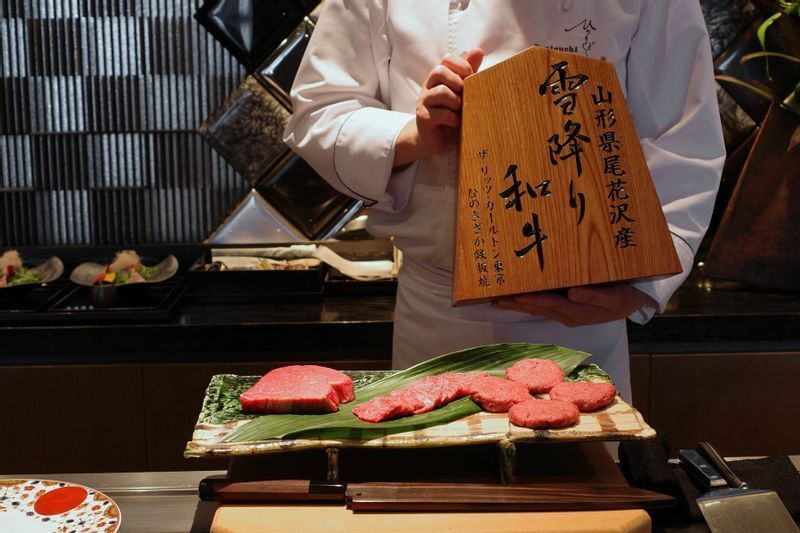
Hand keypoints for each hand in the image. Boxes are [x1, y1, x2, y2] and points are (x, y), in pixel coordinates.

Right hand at [394, 48, 483, 166]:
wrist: (433, 139)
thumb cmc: (449, 114)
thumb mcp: (460, 92)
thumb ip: (468, 73)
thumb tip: (478, 50)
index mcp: (437, 78)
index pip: (446, 59)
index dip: (461, 65)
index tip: (471, 77)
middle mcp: (427, 87)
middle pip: (439, 71)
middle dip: (457, 81)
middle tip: (464, 94)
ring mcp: (423, 102)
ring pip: (442, 92)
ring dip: (456, 102)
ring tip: (460, 111)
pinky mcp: (423, 118)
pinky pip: (442, 114)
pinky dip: (454, 119)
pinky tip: (456, 124)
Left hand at [491, 284, 657, 327]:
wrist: (635, 304)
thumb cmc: (625, 297)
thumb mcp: (616, 298)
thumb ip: (595, 296)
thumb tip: (572, 292)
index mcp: (577, 312)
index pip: (549, 304)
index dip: (531, 300)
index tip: (514, 295)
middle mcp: (568, 315)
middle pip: (537, 308)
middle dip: (516, 304)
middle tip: (495, 300)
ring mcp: (566, 314)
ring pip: (538, 309)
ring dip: (518, 305)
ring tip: (499, 300)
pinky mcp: (567, 309)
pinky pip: (543, 306)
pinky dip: (529, 302)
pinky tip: (518, 298)